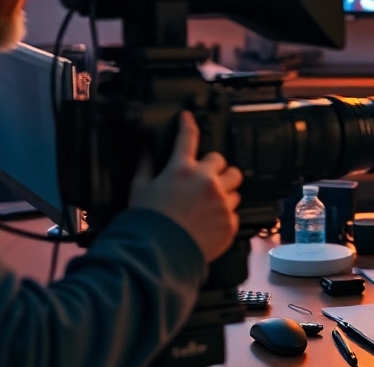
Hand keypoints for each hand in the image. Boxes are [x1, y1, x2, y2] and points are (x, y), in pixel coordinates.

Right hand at [130, 111, 242, 261]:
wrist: (157, 256)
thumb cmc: (145, 222)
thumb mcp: (138, 189)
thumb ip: (145, 166)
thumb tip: (145, 149)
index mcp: (181, 169)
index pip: (187, 137)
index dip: (188, 124)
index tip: (188, 117)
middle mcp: (206, 181)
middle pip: (223, 162)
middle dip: (215, 169)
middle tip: (204, 181)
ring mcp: (221, 201)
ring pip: (234, 186)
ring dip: (224, 191)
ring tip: (208, 205)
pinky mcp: (229, 222)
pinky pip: (235, 211)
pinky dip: (224, 215)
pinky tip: (209, 222)